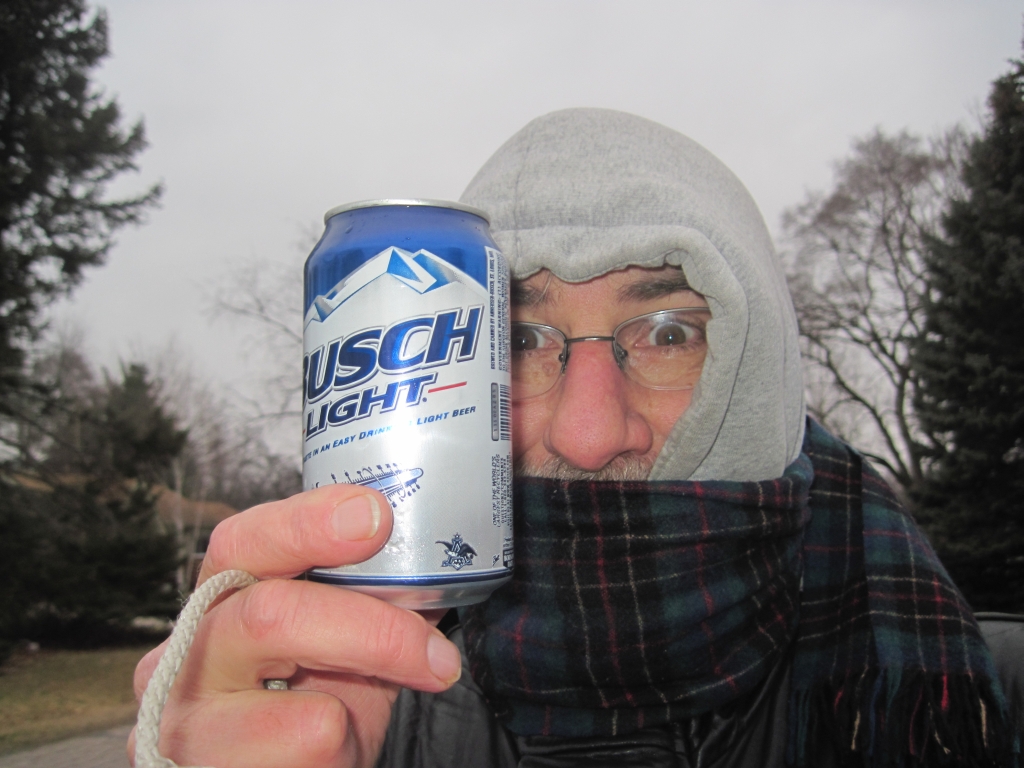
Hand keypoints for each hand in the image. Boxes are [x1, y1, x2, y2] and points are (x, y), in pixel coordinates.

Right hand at [128, 485, 462, 767]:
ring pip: (307, 716)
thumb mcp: (338, 641)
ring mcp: (185, 722)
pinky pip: (312, 758)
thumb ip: (370, 597)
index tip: (376, 516)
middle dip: (375, 632)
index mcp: (223, 593)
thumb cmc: (303, 703)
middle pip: (273, 615)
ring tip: (352, 719)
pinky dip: (342, 758)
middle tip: (437, 656)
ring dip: (361, 716)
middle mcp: (190, 649)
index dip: (309, 522)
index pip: (246, 540)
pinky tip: (321, 758)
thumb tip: (442, 561)